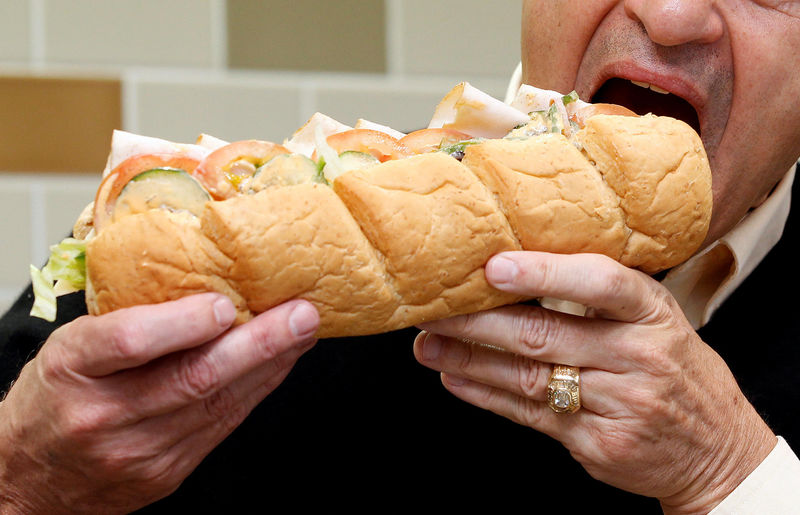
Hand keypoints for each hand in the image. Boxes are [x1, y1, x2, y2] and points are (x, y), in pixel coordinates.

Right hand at [0, 293, 318, 512]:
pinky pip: (222, 425)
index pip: (130, 341)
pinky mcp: (165, 473)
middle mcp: (105, 414)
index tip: (225, 304)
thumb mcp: (70, 346)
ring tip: (302, 333)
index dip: (183, 322)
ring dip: (270, 364)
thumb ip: (129, 319)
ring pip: (218, 403)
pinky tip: (277, 365)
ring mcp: (138, 451)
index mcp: (73, 368)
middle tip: (301, 314)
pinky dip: (256, 390)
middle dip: (259, 343)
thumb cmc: (55, 398)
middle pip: (193, 378)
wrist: (29, 479)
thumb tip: (206, 279)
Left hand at [414, 251, 774, 513]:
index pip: (600, 283)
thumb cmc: (674, 369)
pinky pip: (530, 416)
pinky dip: (487, 395)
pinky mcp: (598, 444)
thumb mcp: (657, 320)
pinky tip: (456, 378)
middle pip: (545, 335)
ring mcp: (619, 405)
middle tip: (433, 309)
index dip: (544, 273)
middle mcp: (638, 357)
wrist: (718, 449)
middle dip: (479, 322)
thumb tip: (518, 265)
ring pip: (529, 378)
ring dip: (470, 359)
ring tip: (428, 344)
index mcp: (653, 314)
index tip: (494, 266)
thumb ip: (603, 295)